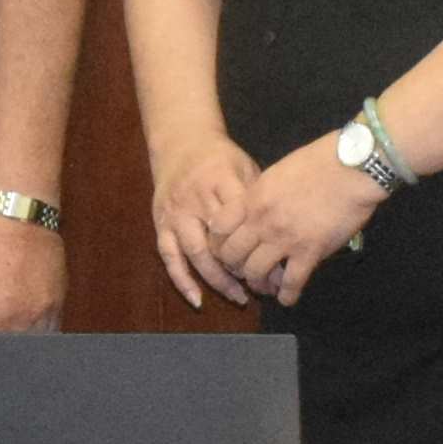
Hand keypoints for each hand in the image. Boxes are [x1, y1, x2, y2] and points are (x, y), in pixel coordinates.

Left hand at [0, 205, 66, 334]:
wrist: (19, 211)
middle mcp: (29, 322)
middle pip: (12, 353)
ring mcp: (50, 312)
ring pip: (35, 344)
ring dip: (19, 340)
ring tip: (6, 317)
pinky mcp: (61, 301)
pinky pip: (51, 328)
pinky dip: (36, 328)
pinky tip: (23, 312)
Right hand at [152, 140, 269, 309]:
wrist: (181, 143)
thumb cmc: (221, 159)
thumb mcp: (245, 168)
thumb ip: (256, 200)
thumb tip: (282, 238)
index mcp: (220, 180)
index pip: (240, 218)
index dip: (259, 243)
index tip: (279, 262)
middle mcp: (195, 198)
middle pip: (218, 239)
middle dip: (240, 267)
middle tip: (263, 286)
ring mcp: (175, 213)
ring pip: (195, 252)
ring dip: (216, 279)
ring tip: (238, 296)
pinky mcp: (160, 223)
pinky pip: (169, 257)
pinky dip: (182, 280)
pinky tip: (197, 300)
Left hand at [208, 135, 386, 308]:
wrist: (351, 168)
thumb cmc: (319, 162)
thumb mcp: (277, 172)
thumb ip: (262, 194)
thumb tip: (256, 208)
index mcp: (253, 198)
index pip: (219, 228)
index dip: (219, 242)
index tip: (228, 248)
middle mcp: (262, 221)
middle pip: (232, 255)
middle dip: (235, 267)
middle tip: (245, 270)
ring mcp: (284, 239)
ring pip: (256, 273)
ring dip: (258, 284)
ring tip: (266, 286)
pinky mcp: (309, 252)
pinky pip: (291, 282)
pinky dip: (287, 295)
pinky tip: (287, 299)